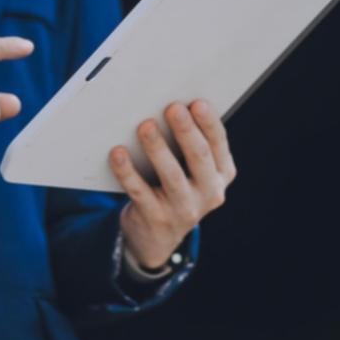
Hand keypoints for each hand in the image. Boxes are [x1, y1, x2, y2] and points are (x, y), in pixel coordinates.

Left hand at [110, 99, 236, 270]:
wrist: (158, 237)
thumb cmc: (176, 187)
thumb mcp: (194, 171)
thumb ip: (190, 144)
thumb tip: (172, 107)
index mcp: (222, 174)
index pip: (218, 145)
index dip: (209, 123)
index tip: (197, 103)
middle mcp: (209, 193)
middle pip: (199, 157)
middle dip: (186, 131)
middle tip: (173, 108)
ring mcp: (183, 209)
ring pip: (172, 175)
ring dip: (158, 148)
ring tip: (146, 125)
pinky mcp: (156, 217)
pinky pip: (139, 191)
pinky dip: (127, 171)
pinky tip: (117, 152)